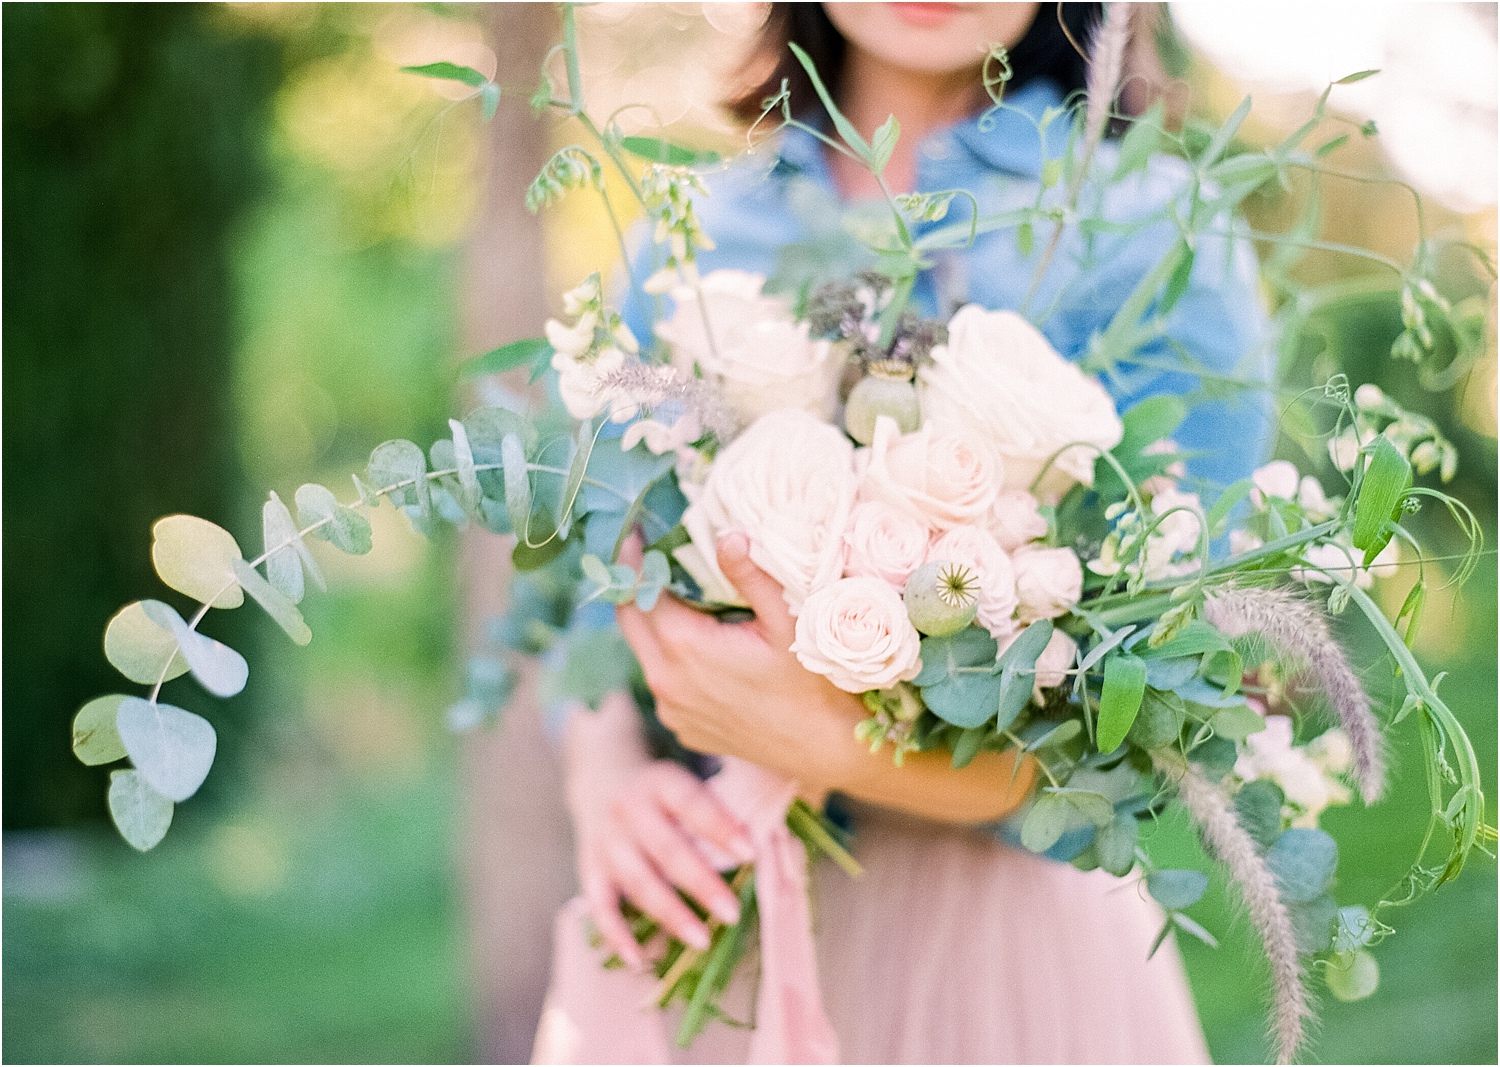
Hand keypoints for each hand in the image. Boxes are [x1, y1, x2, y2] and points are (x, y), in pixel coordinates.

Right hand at [568, 705, 754, 966]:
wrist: (601, 779)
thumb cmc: (663, 791)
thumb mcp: (684, 781)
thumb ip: (718, 803)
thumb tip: (769, 832)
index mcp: (659, 781)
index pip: (691, 803)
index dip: (719, 828)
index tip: (750, 853)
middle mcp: (628, 809)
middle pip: (666, 850)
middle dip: (700, 883)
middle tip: (731, 913)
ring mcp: (605, 841)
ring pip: (638, 882)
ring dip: (670, 914)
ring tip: (702, 940)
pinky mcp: (589, 869)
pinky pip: (601, 907)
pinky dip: (617, 934)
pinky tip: (639, 959)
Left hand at [617, 532, 869, 794]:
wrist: (824, 746)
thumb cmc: (811, 681)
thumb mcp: (788, 620)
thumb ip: (752, 577)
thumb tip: (728, 536)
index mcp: (685, 647)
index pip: (641, 592)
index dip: (636, 560)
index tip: (635, 533)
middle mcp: (666, 682)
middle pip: (630, 622)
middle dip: (633, 586)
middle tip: (645, 556)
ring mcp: (672, 710)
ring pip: (646, 654)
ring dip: (653, 625)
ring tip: (676, 598)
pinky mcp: (683, 728)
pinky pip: (664, 684)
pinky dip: (670, 660)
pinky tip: (699, 649)